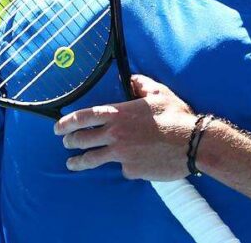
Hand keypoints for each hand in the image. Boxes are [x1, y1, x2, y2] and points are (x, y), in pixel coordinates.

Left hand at [55, 75, 198, 179]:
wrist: (192, 143)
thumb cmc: (177, 116)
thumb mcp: (159, 93)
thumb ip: (141, 84)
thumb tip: (131, 79)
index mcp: (118, 114)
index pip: (83, 117)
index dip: (66, 122)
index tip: (58, 127)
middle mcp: (115, 135)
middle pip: (81, 139)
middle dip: (70, 141)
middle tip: (66, 142)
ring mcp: (121, 155)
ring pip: (91, 160)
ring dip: (78, 162)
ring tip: (72, 164)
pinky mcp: (131, 171)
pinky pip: (122, 168)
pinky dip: (124, 166)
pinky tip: (132, 163)